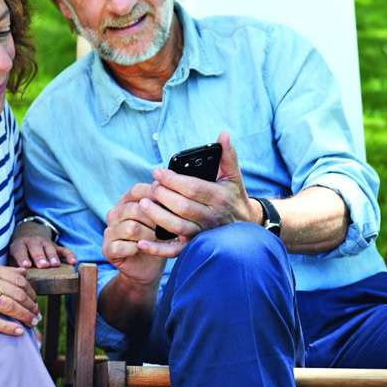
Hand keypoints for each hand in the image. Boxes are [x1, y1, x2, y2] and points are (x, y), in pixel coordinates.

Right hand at [0, 260, 38, 335]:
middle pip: (16, 292)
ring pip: (7, 305)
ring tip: (32, 324)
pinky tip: (17, 332)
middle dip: (31, 306)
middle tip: (38, 316)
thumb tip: (23, 272)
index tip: (36, 302)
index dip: (31, 292)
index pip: (18, 279)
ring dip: (23, 316)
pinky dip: (6, 326)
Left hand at [9, 219, 76, 268]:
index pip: (20, 250)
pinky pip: (64, 250)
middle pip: (36, 248)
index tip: (26, 266)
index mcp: (20, 245)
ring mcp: (45, 243)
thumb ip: (12, 267)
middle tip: (43, 266)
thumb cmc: (19, 254)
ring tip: (55, 265)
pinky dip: (69, 255)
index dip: (23, 257)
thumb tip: (13, 280)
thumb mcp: (11, 257)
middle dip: (39, 257)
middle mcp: (32, 242)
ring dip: (52, 256)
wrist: (28, 237)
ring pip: (49, 248)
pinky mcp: (56, 246)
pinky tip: (73, 262)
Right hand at [103, 183, 179, 283]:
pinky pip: (123, 246)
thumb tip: (165, 184)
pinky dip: (137, 249)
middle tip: (165, 230)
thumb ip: (161, 203)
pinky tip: (142, 250)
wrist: (149, 266)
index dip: (154, 196)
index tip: (170, 206)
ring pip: (131, 228)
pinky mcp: (107, 249)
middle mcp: (114, 214)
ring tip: (155, 240)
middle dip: (155, 221)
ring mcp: (109, 231)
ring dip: (148, 236)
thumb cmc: (157, 239)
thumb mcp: (163, 219)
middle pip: (135, 209)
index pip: (136, 191)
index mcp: (126, 202)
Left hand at [141, 132, 260, 243]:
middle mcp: (211, 217)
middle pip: (182, 207)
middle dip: (163, 195)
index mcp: (219, 197)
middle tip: (151, 187)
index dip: (173, 180)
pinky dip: (158, 249)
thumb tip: (223, 135)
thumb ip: (227, 156)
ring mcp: (203, 234)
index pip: (193, 188)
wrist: (244, 226)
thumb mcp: (233, 176)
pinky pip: (175, 251)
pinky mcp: (195, 247)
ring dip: (157, 216)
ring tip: (142, 204)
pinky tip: (141, 242)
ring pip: (177, 227)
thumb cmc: (234, 197)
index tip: (157, 172)